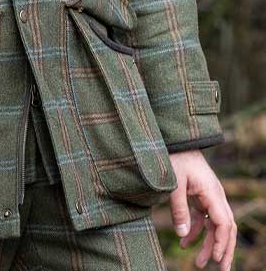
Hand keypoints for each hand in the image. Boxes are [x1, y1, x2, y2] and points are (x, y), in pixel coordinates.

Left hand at [168, 150, 235, 270]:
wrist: (172, 139)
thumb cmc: (173, 157)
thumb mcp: (173, 182)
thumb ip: (178, 208)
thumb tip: (183, 234)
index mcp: (212, 192)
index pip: (224, 223)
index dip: (222, 243)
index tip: (216, 259)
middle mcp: (214, 195)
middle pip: (225, 227)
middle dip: (224, 249)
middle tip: (221, 270)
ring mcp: (208, 195)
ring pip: (214, 225)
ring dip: (208, 244)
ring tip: (199, 263)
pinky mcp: (198, 195)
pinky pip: (202, 218)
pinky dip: (195, 231)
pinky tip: (183, 242)